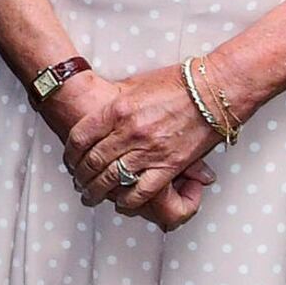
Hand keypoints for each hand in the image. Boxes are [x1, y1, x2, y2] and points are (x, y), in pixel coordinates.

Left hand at [62, 68, 216, 211]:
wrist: (215, 90)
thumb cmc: (178, 83)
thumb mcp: (136, 84)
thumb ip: (115, 101)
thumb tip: (98, 111)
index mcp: (117, 110)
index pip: (81, 137)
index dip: (71, 153)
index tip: (70, 159)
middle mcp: (129, 132)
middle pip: (93, 161)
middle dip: (81, 175)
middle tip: (78, 181)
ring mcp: (149, 150)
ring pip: (112, 179)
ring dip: (97, 190)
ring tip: (91, 195)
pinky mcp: (170, 165)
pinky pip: (142, 191)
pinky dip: (128, 199)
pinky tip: (122, 201)